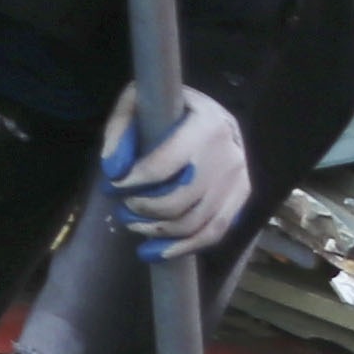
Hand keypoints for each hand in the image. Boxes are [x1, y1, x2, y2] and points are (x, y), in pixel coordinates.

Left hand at [102, 93, 251, 257]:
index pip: (163, 166)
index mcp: (206, 123)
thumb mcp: (137, 102)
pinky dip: (183, 248)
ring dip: (158, 231)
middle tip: (122, 207)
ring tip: (133, 224)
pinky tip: (157, 252)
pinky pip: (215, 233)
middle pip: (180, 200)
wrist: (207, 111)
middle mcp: (230, 153)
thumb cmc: (166, 107)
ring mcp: (239, 178)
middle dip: (143, 209)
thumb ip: (120, 131)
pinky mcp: (242, 196)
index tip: (111, 185)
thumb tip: (113, 171)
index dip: (131, 183)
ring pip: (197, 223)